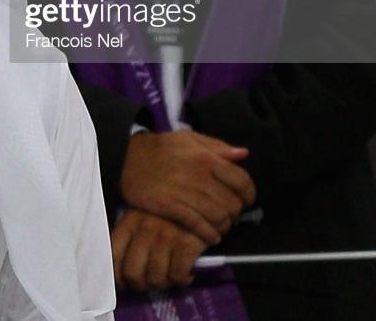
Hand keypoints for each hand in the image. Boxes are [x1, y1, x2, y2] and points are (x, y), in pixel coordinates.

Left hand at [111, 208, 206, 290]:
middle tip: (149, 284)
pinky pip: (178, 276)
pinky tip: (186, 275)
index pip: (114, 255)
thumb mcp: (146, 213)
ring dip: (163, 284)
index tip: (123, 284)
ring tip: (169, 278)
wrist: (204, 197)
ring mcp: (166, 236)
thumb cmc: (172, 211)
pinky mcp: (186, 244)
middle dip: (140, 285)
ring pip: (155, 278)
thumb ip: (133, 235)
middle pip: (133, 273)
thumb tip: (123, 268)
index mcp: (130, 220)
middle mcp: (145, 228)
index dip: (117, 276)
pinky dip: (182, 281)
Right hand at [119, 130, 255, 244]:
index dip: (249, 194)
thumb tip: (244, 154)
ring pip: (218, 218)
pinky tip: (210, 235)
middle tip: (230, 214)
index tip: (246, 200)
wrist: (126, 159)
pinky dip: (209, 235)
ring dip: (223, 225)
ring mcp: (185, 193)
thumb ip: (217, 146)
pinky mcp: (171, 208)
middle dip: (235, 212)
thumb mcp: (189, 139)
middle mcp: (199, 176)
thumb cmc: (160, 148)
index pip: (242, 181)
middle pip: (232, 204)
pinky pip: (199, 226)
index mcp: (207, 158)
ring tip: (220, 225)